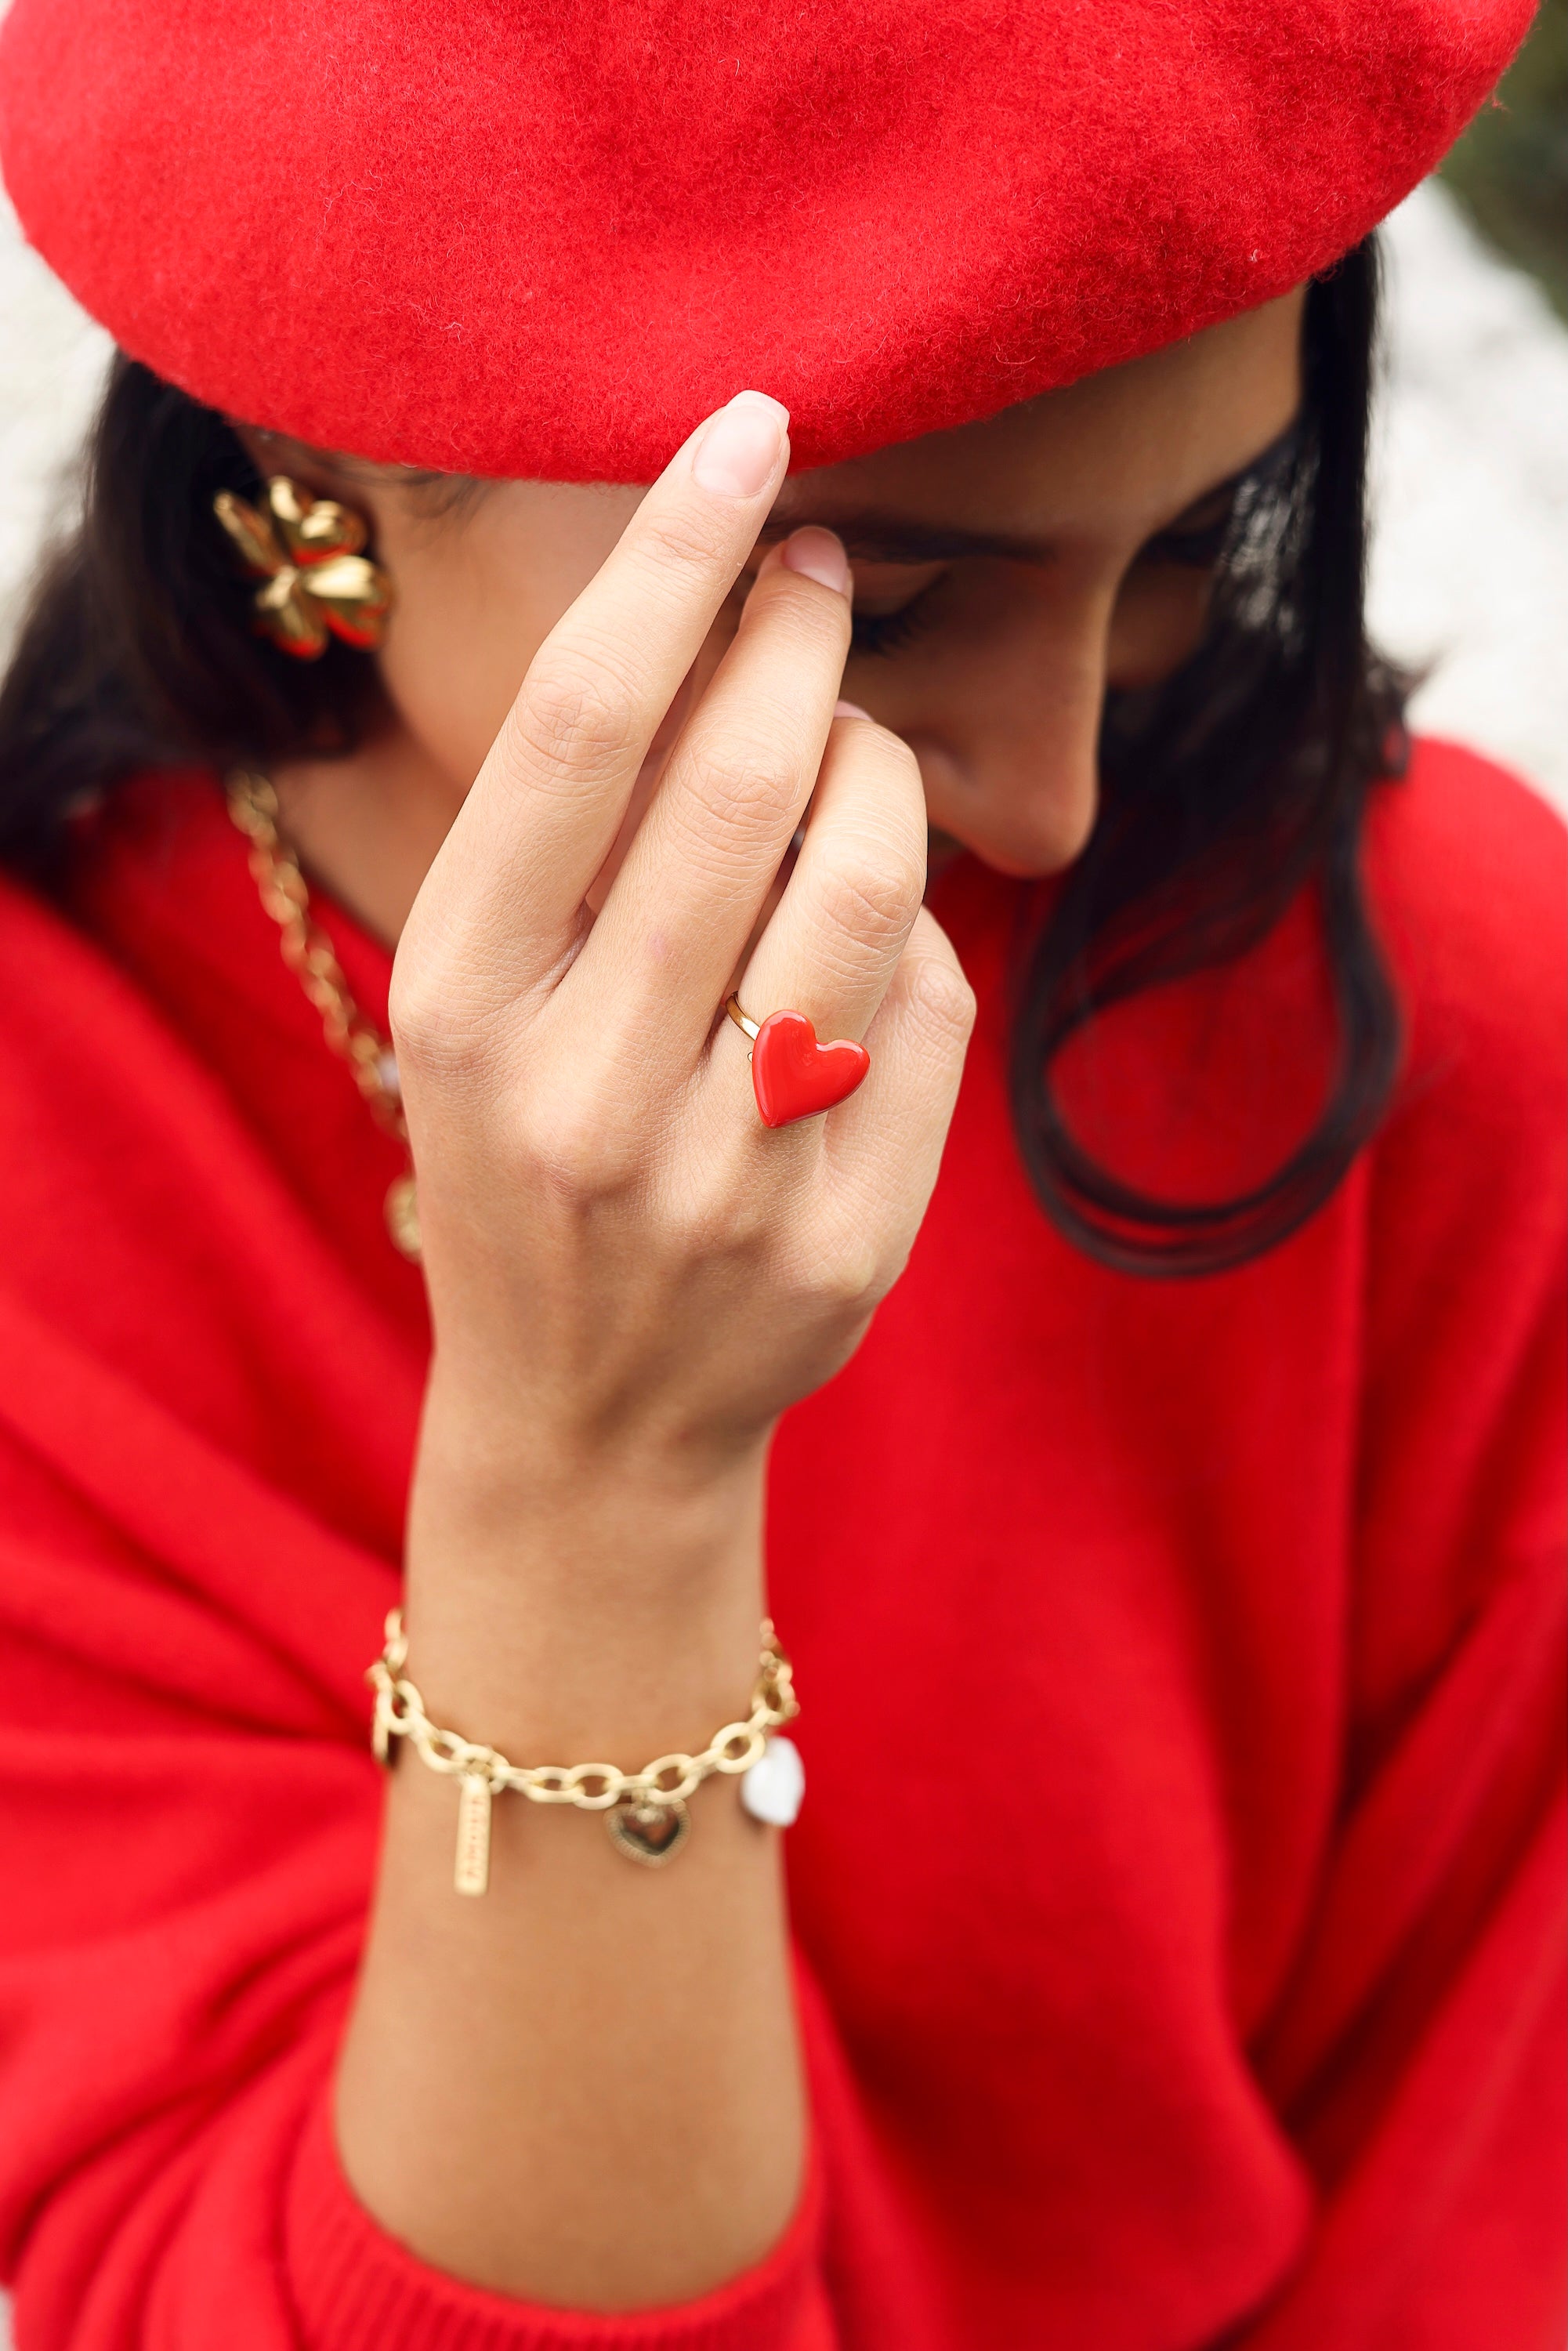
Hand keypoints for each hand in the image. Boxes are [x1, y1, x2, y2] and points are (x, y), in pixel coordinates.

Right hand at [391, 391, 974, 1496]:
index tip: (745, 431)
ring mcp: (726, 1180)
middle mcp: (583, 1095)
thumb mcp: (483, 1013)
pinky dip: (914, 932)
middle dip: (803, 636)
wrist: (588, 1420)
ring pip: (869, 883)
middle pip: (742, 786)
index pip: (574, 733)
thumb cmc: (529, 1167)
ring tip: (848, 748)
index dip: (669, 558)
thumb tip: (726, 628)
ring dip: (879, 768)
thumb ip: (569, 849)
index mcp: (462, 1010)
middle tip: (820, 568)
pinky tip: (863, 940)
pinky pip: (934, 1006)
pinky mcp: (849, 1242)